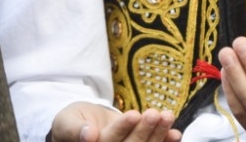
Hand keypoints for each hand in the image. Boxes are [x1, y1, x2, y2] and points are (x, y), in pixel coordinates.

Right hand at [51, 102, 178, 141]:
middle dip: (143, 130)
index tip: (132, 114)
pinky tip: (175, 134)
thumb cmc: (73, 122)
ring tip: (167, 116)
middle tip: (153, 113)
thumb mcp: (67, 121)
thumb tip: (88, 135)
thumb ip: (74, 129)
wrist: (85, 122)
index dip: (121, 129)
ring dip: (158, 134)